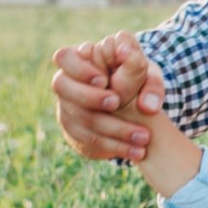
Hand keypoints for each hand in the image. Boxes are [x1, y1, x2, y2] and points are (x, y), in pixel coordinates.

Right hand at [50, 31, 164, 159]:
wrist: (133, 107)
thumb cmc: (138, 80)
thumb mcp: (146, 72)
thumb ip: (146, 78)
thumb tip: (146, 104)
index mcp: (82, 58)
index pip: (64, 57)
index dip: (79, 69)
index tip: (103, 79)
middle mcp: (67, 81)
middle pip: (61, 86)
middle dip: (90, 96)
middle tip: (116, 102)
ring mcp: (67, 106)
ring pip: (78, 118)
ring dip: (111, 128)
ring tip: (142, 137)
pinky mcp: (74, 130)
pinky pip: (86, 141)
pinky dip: (113, 146)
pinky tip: (135, 151)